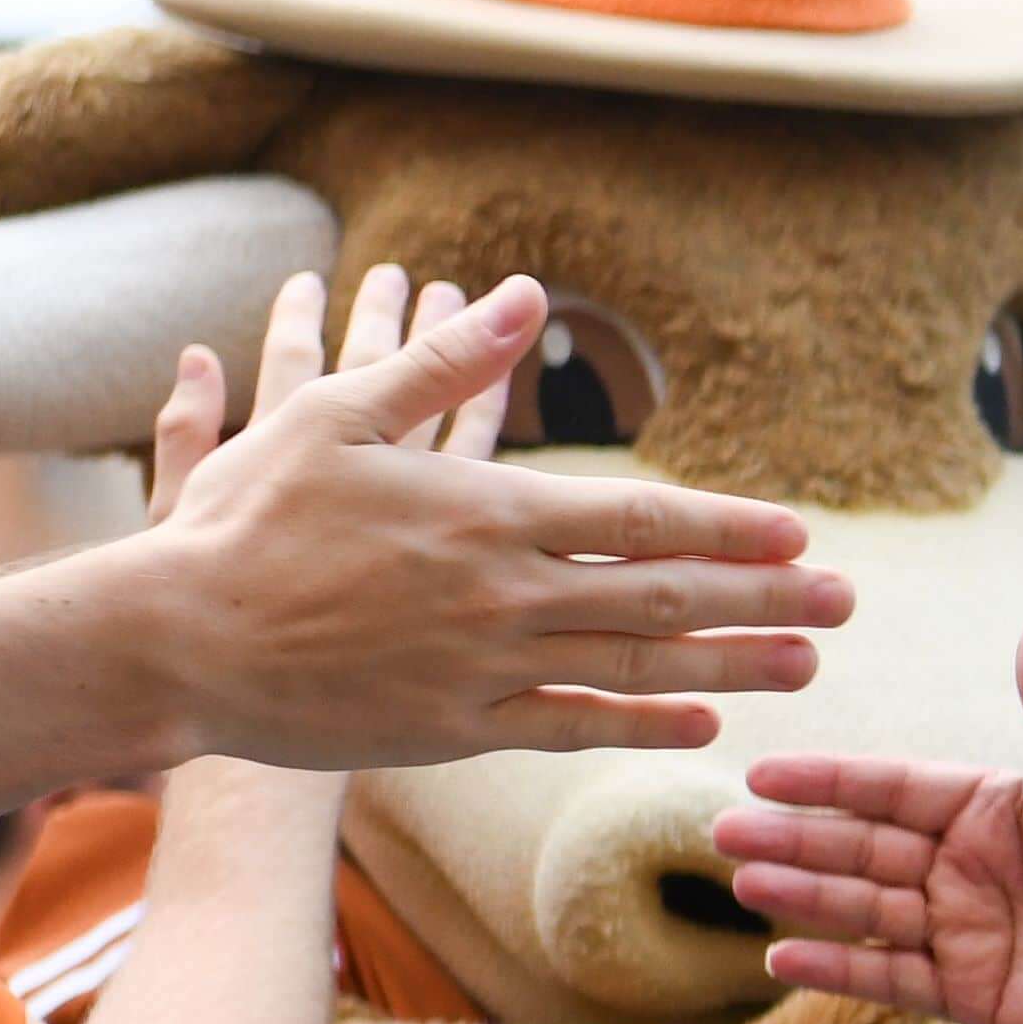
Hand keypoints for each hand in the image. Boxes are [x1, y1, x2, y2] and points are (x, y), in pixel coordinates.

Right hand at [117, 270, 841, 766]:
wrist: (175, 637)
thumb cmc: (245, 519)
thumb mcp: (333, 417)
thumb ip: (441, 362)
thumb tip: (522, 294)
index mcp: (483, 512)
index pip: (639, 518)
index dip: (729, 527)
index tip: (800, 533)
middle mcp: (502, 593)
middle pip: (663, 597)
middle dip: (765, 598)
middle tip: (847, 602)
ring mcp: (483, 667)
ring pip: (636, 669)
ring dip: (731, 665)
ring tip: (808, 663)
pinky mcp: (454, 729)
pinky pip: (570, 726)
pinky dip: (644, 724)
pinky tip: (705, 721)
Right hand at [725, 622, 1022, 1023]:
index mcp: (990, 808)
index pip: (892, 787)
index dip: (829, 781)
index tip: (765, 771)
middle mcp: (962, 865)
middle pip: (862, 846)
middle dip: (795, 837)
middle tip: (725, 829)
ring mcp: (960, 930)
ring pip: (865, 908)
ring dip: (805, 895)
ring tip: (747, 882)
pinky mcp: (969, 994)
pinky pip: (890, 979)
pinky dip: (837, 971)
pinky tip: (780, 961)